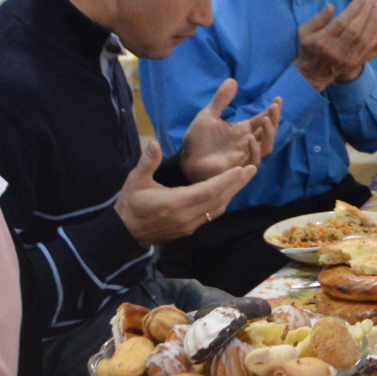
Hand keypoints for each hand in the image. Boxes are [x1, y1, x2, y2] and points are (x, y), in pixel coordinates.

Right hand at [116, 138, 255, 244]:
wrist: (124, 233)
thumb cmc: (130, 204)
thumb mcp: (135, 180)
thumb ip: (148, 161)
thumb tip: (155, 142)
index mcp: (175, 203)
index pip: (208, 191)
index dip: (227, 180)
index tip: (242, 169)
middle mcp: (187, 216)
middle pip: (218, 200)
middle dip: (236, 184)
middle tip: (252, 169)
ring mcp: (189, 225)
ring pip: (217, 209)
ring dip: (231, 193)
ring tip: (243, 178)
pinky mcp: (189, 230)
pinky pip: (210, 216)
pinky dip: (221, 202)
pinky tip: (227, 192)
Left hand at [179, 78, 283, 182]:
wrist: (186, 160)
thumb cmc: (198, 140)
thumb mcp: (208, 115)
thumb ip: (221, 100)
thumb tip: (233, 80)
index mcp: (243, 130)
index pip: (262, 119)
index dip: (272, 111)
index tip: (278, 99)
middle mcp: (247, 142)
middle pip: (269, 132)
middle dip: (274, 119)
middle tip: (274, 107)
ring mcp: (244, 155)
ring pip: (266, 146)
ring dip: (269, 134)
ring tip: (265, 120)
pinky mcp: (238, 167)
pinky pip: (253, 160)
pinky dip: (255, 150)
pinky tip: (250, 139)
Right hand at [295, 0, 376, 91]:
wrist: (313, 74)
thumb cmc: (309, 48)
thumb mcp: (305, 31)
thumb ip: (318, 19)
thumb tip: (331, 7)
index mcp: (323, 41)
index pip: (341, 23)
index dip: (353, 9)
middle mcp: (336, 50)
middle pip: (355, 30)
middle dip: (366, 13)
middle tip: (372, 0)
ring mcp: (347, 57)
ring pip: (364, 38)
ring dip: (373, 21)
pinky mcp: (356, 61)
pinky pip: (369, 46)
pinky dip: (375, 33)